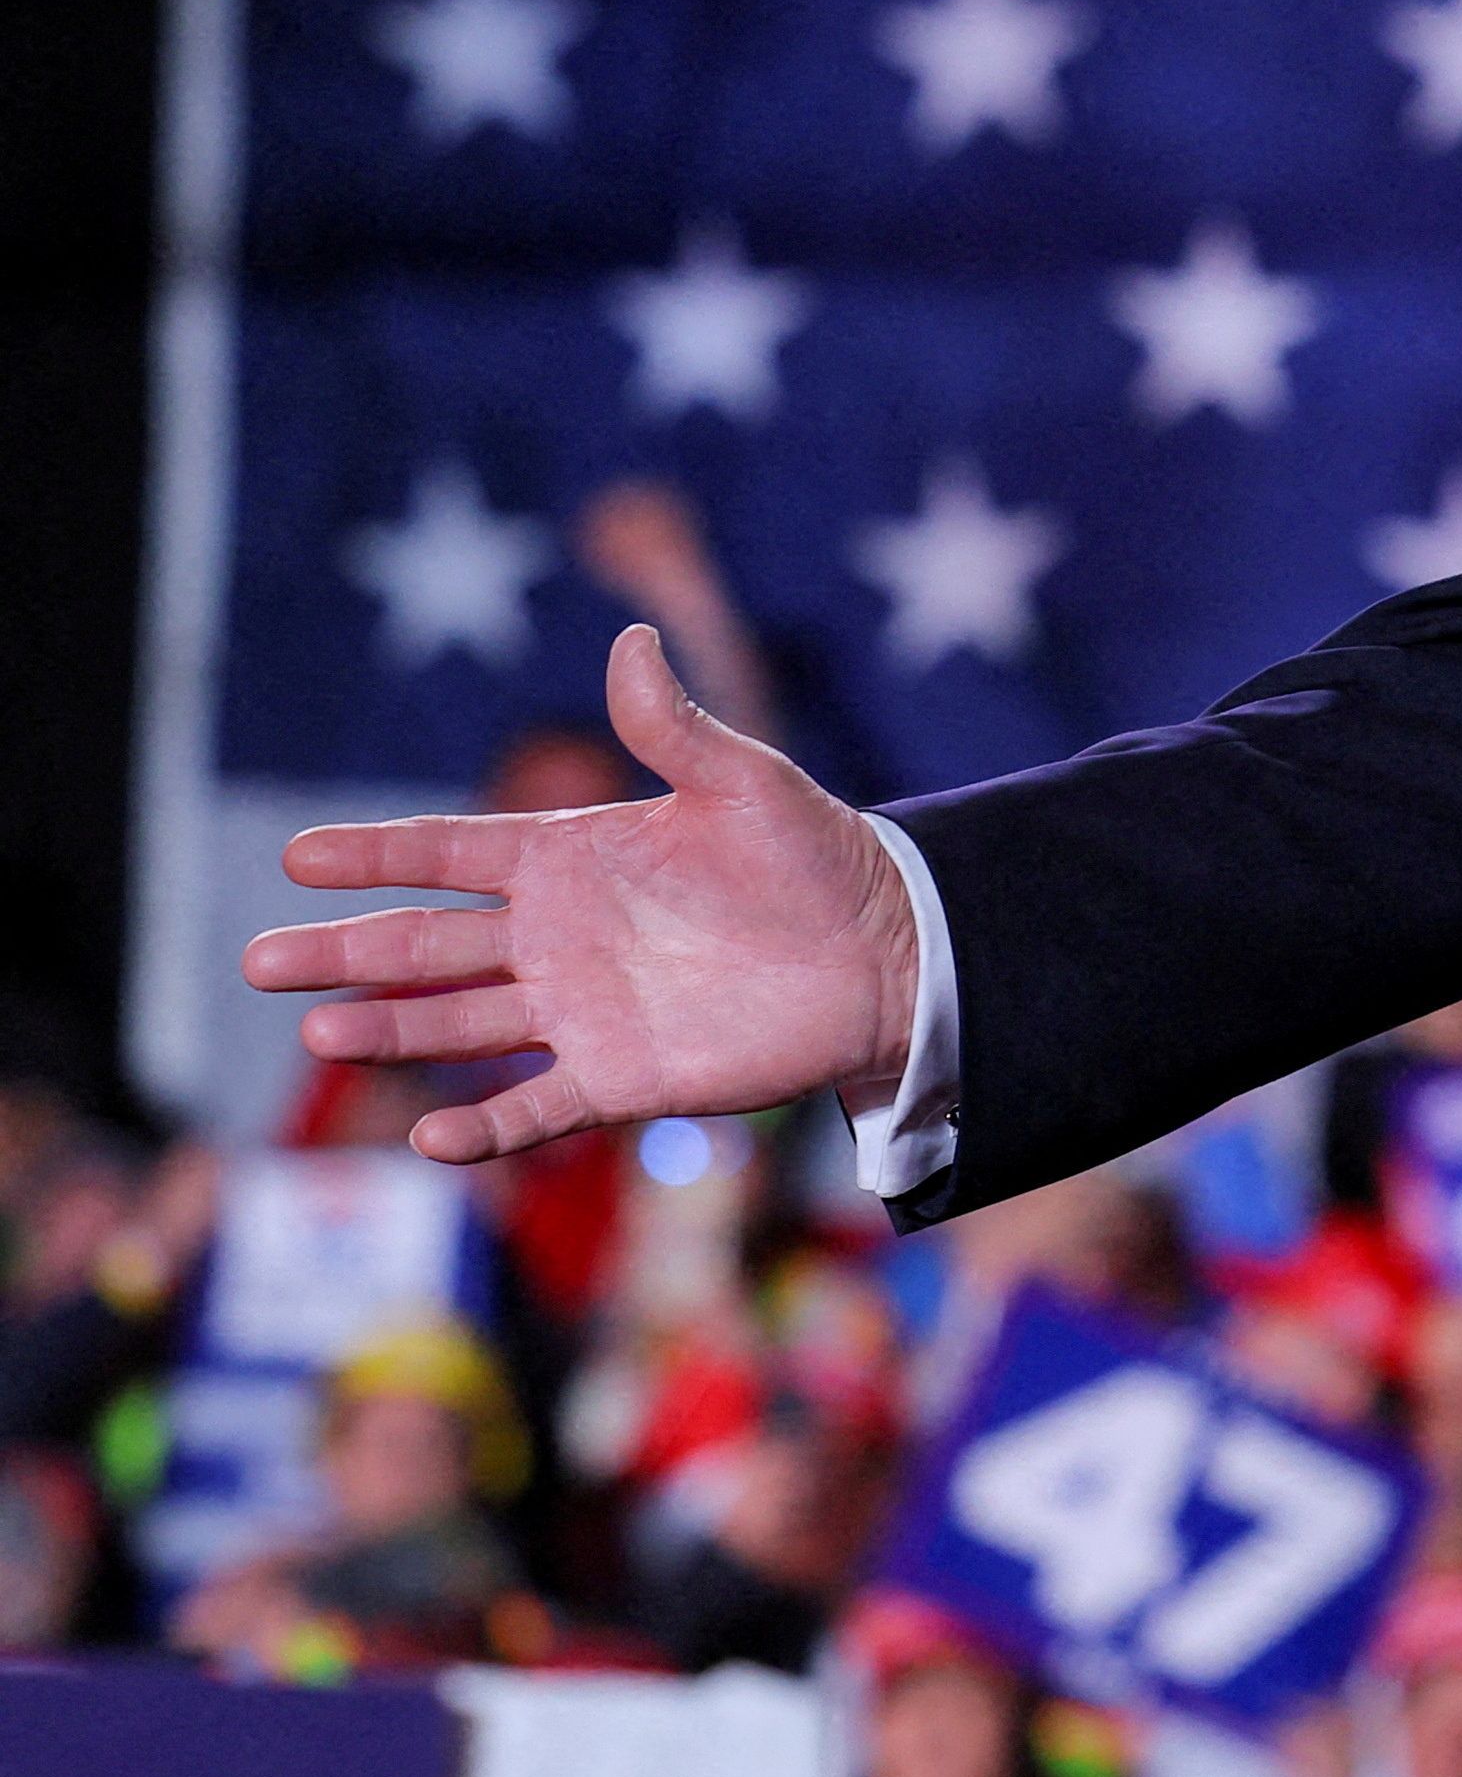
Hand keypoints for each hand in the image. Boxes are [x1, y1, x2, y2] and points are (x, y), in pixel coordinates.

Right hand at [241, 626, 917, 1164]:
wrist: (885, 951)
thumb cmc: (815, 857)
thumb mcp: (744, 782)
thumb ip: (673, 726)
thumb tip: (631, 638)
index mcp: (573, 856)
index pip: (452, 853)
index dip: (378, 855)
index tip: (298, 855)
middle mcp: (558, 936)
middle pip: (426, 945)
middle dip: (344, 950)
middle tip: (261, 959)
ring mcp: (581, 1011)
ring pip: (459, 1023)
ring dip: (390, 1029)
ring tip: (320, 1032)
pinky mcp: (621, 1078)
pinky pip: (535, 1109)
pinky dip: (483, 1128)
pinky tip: (430, 1137)